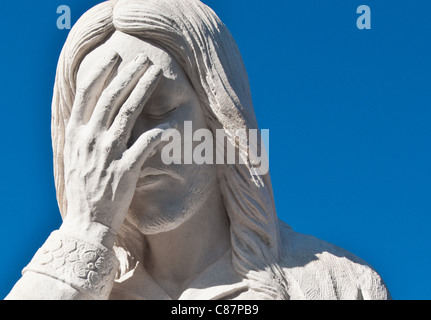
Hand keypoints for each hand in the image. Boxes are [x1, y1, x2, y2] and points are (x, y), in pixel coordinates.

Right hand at [60, 50, 173, 247]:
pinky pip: (144, 146)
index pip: (87, 95)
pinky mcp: (125, 171)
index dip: (101, 73)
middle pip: (110, 98)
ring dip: (143, 90)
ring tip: (155, 74)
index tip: (114, 57)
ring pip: (127, 114)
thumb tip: (95, 111)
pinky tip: (169, 124)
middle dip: (128, 74)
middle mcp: (90, 140)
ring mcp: (107, 155)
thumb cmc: (84, 188)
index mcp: (76, 134)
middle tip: (144, 59)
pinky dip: (156, 133)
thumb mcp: (75, 156)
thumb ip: (83, 133)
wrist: (86, 222)